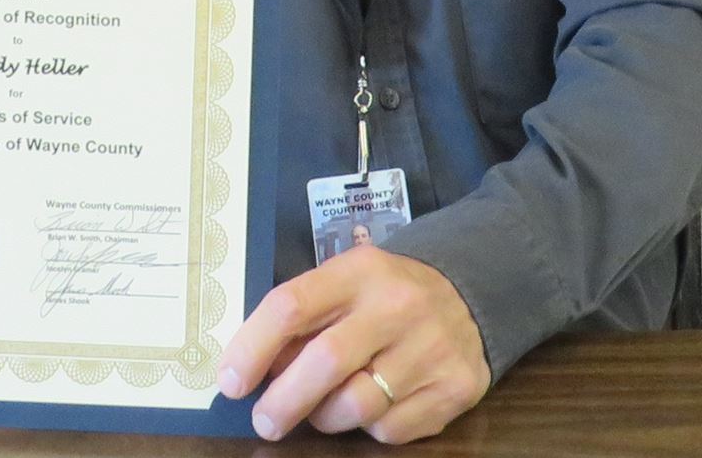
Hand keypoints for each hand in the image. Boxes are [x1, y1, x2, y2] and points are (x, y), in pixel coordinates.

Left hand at [219, 238, 489, 443]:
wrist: (470, 295)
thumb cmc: (386, 295)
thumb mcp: (345, 285)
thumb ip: (303, 319)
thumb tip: (253, 370)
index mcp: (360, 270)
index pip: (292, 304)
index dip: (252, 346)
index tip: (231, 382)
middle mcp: (397, 305)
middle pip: (324, 361)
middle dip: (283, 401)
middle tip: (264, 421)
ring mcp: (430, 348)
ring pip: (356, 406)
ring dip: (326, 418)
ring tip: (323, 410)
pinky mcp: (455, 388)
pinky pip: (391, 430)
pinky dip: (371, 428)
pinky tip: (375, 406)